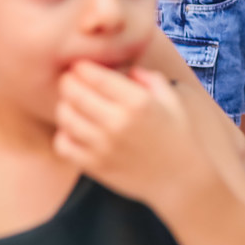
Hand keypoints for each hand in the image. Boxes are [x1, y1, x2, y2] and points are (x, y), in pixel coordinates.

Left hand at [54, 62, 210, 208]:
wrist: (181, 179)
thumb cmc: (179, 136)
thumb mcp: (172, 100)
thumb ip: (150, 79)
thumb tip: (127, 70)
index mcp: (138, 102)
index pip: (97, 76)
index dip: (83, 67)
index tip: (82, 66)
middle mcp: (118, 122)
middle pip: (75, 93)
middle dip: (69, 82)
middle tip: (70, 80)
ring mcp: (104, 146)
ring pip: (65, 117)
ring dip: (64, 106)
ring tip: (72, 104)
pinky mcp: (95, 166)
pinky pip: (64, 145)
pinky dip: (63, 134)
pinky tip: (74, 130)